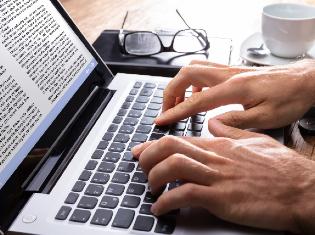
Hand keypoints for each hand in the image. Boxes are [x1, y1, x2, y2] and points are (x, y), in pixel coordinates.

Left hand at [132, 120, 314, 233]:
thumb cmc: (281, 169)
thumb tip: (214, 124)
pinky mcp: (223, 197)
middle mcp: (215, 158)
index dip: (153, 144)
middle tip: (141, 168)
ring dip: (154, 177)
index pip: (179, 139)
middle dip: (148, 156)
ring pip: (174, 167)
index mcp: (220, 145)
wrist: (302, 190)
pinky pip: (186, 195)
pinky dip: (167, 202)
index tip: (140, 150)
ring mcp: (218, 177)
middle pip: (170, 148)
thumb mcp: (255, 142)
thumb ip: (231, 132)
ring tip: (151, 188)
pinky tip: (161, 208)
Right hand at [155, 59, 314, 128]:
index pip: (195, 101)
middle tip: (167, 109)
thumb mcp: (266, 118)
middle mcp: (228, 75)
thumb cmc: (289, 99)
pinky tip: (199, 96)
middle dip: (171, 92)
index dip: (175, 111)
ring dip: (180, 84)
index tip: (161, 120)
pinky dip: (193, 82)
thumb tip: (211, 123)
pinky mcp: (232, 71)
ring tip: (179, 102)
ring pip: (194, 68)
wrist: (304, 81)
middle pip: (187, 74)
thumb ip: (236, 120)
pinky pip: (205, 70)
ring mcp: (229, 70)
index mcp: (234, 88)